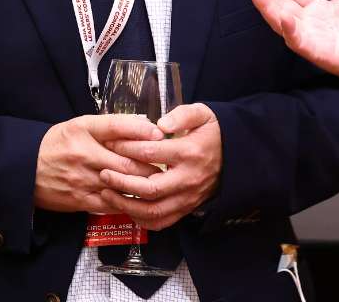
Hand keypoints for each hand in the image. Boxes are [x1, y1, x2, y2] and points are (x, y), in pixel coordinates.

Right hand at [34, 114, 162, 213]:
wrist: (24, 169)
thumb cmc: (57, 144)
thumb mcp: (80, 126)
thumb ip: (111, 125)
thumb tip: (144, 124)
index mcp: (83, 131)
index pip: (117, 127)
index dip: (141, 130)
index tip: (159, 133)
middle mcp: (84, 155)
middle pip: (126, 161)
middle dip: (150, 164)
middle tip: (167, 164)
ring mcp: (82, 180)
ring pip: (121, 184)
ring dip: (143, 184)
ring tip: (159, 182)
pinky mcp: (80, 200)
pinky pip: (110, 203)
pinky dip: (127, 201)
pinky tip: (139, 198)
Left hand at [97, 103, 222, 230]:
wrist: (235, 157)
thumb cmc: (212, 134)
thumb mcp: (203, 114)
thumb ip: (182, 114)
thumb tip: (160, 124)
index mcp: (189, 152)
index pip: (151, 153)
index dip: (126, 148)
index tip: (110, 143)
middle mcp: (188, 178)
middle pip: (150, 188)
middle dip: (122, 182)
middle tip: (103, 173)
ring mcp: (187, 197)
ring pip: (153, 211)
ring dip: (126, 205)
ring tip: (106, 194)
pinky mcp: (186, 209)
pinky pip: (161, 222)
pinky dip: (140, 219)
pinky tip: (126, 208)